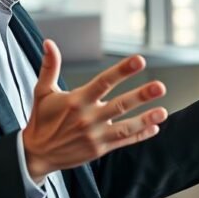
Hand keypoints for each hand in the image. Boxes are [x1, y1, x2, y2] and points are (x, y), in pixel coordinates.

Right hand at [23, 40, 168, 182]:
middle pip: (119, 105)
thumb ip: (49, 67)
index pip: (103, 82)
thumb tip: (48, 43)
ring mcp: (95, 136)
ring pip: (125, 127)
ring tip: (163, 112)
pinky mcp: (99, 150)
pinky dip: (139, 136)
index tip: (140, 60)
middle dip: (141, 95)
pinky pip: (123, 142)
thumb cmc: (41, 120)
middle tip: (160, 86)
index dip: (122, 71)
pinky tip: (154, 128)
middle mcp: (88, 118)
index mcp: (77, 100)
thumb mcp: (42, 92)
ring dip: (145, 119)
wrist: (35, 154)